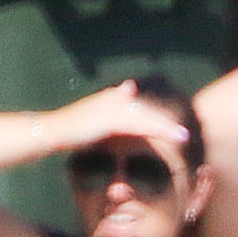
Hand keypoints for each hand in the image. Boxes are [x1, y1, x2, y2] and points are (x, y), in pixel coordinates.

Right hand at [45, 80, 191, 153]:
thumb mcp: (92, 127)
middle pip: (146, 111)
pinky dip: (153, 130)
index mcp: (111, 101)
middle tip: (184, 132)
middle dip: (166, 122)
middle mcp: (114, 100)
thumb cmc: (71, 132)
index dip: (157, 118)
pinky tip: (166, 134)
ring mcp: (112, 108)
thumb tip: (115, 128)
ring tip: (183, 136)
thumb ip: (107, 125)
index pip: (140, 109)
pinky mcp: (110, 120)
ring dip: (165, 127)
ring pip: (146, 118)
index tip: (173, 127)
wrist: (53, 131)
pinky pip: (137, 125)